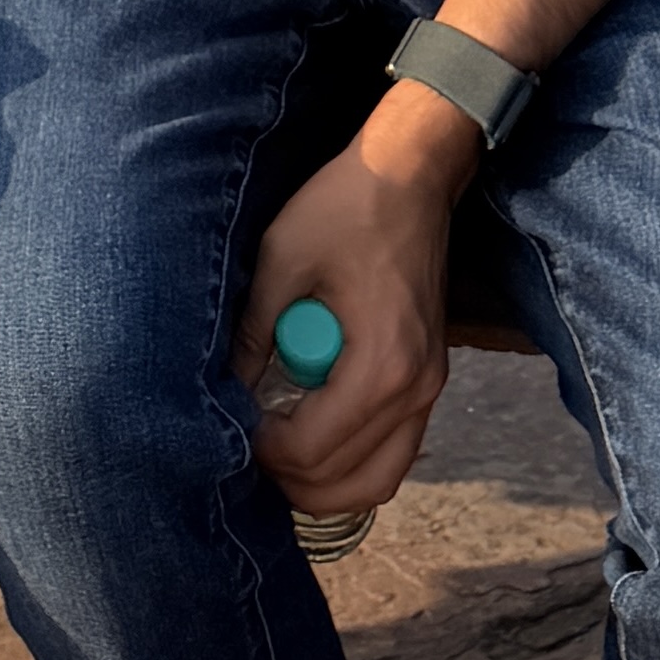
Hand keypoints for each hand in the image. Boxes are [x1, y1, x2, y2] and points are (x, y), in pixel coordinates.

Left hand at [230, 86, 475, 519]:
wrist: (411, 174)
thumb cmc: (345, 207)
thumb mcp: (283, 259)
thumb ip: (256, 332)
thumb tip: (229, 390)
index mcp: (381, 365)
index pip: (313, 450)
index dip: (264, 451)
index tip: (233, 426)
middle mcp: (415, 391)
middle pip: (352, 485)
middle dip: (293, 480)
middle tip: (250, 452)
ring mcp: (430, 389)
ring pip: (381, 479)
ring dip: (328, 482)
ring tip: (278, 454)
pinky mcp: (429, 378)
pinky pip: (395, 450)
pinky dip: (354, 460)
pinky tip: (313, 432)